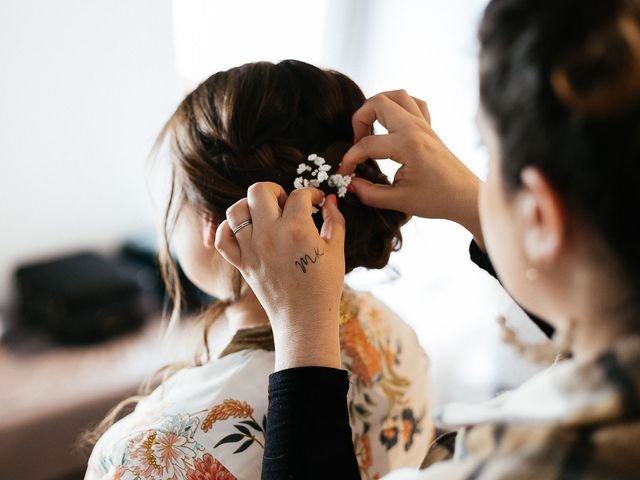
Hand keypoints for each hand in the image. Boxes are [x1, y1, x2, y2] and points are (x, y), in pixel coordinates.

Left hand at [214, 183, 345, 370]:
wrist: (304, 319)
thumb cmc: (324, 286)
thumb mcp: (337, 250)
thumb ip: (335, 220)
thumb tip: (330, 201)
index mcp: (297, 229)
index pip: (299, 194)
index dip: (311, 193)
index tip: (316, 201)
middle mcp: (270, 234)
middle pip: (259, 190)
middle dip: (274, 190)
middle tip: (285, 203)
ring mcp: (251, 249)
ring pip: (236, 209)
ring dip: (250, 206)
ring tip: (265, 215)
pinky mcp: (241, 263)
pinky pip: (222, 238)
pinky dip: (228, 229)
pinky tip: (245, 231)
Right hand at [341, 90, 483, 246]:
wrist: (466, 198)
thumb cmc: (437, 200)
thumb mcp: (399, 201)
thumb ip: (369, 193)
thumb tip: (350, 183)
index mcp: (407, 145)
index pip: (367, 145)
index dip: (349, 159)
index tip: (344, 173)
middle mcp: (415, 128)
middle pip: (378, 103)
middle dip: (359, 120)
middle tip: (357, 143)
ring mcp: (424, 124)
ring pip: (396, 95)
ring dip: (377, 106)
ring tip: (370, 128)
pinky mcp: (429, 128)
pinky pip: (413, 103)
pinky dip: (398, 106)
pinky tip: (391, 124)